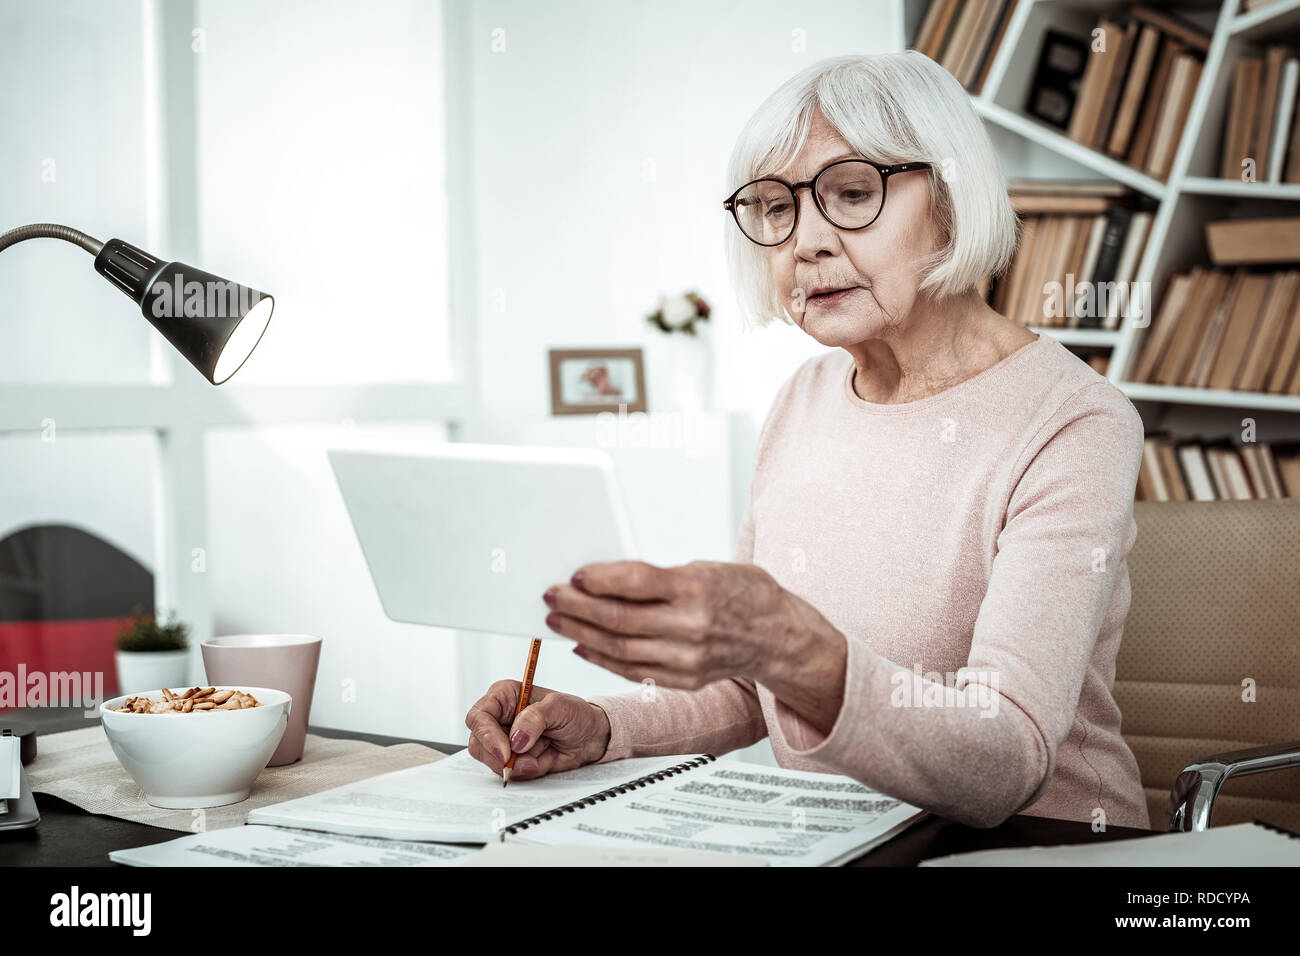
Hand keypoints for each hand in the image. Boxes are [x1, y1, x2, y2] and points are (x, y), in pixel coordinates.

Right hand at [464, 680, 610, 780]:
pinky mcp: (512, 760)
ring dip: (522, 763)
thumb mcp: (559, 707)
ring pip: (493, 762)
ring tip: (546, 749)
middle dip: (505, 757)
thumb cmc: (575, 714)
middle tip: (530, 761)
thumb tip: (516, 738)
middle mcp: (499, 718)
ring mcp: (504, 741)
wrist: (589, 737)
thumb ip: (536, 718)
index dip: (487, 736)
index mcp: (504, 696)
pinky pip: (510, 772)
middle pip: (479, 744)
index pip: (479, 717)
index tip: (505, 752)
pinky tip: (545, 757)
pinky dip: (530, 769)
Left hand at [542, 560, 804, 690]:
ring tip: (557, 621)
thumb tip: (604, 579)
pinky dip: (603, 659)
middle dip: (578, 608)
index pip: (634, 582)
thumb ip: (658, 577)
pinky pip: (634, 670)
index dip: (597, 579)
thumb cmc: (741, 592)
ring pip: (620, 649)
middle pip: (620, 619)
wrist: (778, 635)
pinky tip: (583, 646)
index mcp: (697, 587)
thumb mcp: (705, 568)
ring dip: (582, 635)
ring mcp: (688, 658)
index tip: (573, 576)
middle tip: (551, 597)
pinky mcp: (685, 679)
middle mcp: (692, 626)